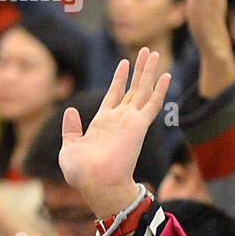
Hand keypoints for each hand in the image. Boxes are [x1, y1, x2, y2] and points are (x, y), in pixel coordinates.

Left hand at [58, 48, 170, 218]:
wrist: (96, 183)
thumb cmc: (82, 172)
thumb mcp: (70, 146)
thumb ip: (71, 129)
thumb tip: (71, 111)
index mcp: (103, 123)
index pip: (115, 94)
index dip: (120, 78)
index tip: (124, 63)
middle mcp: (120, 119)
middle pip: (133, 88)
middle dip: (140, 70)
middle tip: (146, 52)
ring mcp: (131, 121)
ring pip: (143, 90)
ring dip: (149, 71)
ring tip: (153, 53)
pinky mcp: (140, 125)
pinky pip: (152, 103)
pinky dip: (159, 89)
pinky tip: (165, 75)